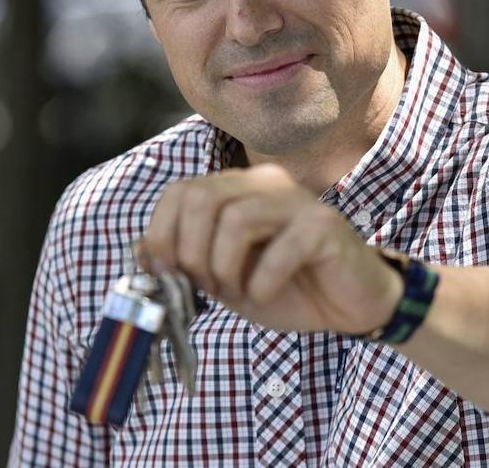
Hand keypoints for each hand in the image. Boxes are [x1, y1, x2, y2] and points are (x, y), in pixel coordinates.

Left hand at [136, 163, 401, 334]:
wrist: (349, 305)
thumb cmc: (287, 287)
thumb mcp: (225, 278)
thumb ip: (186, 261)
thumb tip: (139, 252)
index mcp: (238, 189)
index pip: (180, 191)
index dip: (161, 233)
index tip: (165, 273)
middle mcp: (265, 184)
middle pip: (201, 198)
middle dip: (190, 252)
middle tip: (205, 286)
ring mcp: (297, 201)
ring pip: (235, 218)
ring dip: (224, 267)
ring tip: (237, 291)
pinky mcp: (324, 227)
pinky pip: (280, 248)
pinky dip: (262, 281)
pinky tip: (266, 295)